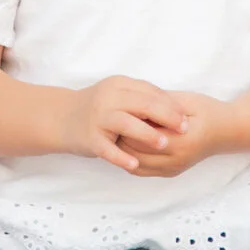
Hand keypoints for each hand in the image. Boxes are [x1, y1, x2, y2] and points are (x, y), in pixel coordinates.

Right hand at [59, 76, 186, 171]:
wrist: (61, 117)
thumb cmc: (98, 106)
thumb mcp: (118, 94)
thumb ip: (140, 98)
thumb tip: (174, 108)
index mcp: (119, 84)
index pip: (150, 92)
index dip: (170, 104)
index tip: (187, 116)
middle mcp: (108, 98)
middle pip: (142, 104)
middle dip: (166, 116)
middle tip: (184, 128)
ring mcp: (98, 118)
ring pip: (126, 124)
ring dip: (147, 134)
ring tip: (164, 144)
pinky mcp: (89, 138)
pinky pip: (107, 149)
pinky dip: (121, 157)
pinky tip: (135, 164)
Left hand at [128, 91, 228, 176]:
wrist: (227, 130)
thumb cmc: (208, 111)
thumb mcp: (185, 101)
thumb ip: (160, 104)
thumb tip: (134, 106)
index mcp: (180, 140)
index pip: (141, 136)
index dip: (128, 122)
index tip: (123, 109)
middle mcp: (176, 159)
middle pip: (134, 152)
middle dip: (123, 136)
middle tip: (118, 119)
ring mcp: (173, 169)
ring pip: (136, 164)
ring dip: (125, 149)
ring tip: (122, 130)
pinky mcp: (171, 172)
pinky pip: (143, 171)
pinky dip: (132, 159)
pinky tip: (131, 144)